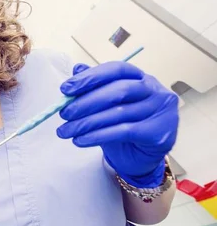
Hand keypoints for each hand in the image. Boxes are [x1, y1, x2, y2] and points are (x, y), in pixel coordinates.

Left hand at [56, 62, 178, 187]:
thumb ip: (94, 86)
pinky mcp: (158, 132)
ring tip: (66, 130)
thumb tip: (77, 69)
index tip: (66, 88)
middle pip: (118, 91)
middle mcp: (154, 90)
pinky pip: (123, 131)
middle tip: (64, 113)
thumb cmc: (122, 125)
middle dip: (86, 102)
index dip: (90, 77)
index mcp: (140, 77)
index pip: (116, 70)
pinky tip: (80, 140)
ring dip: (86, 123)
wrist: (140, 157)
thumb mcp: (105, 105)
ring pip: (118, 113)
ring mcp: (160, 111)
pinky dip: (97, 135)